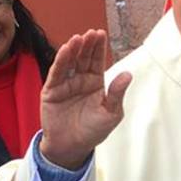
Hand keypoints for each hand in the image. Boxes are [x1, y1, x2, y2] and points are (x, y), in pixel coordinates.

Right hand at [39, 30, 131, 169]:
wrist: (72, 148)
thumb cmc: (93, 131)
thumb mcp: (110, 114)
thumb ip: (116, 94)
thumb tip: (128, 74)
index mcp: (96, 83)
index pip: (97, 60)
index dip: (99, 47)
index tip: (101, 33)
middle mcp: (80, 80)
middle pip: (84, 58)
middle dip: (87, 45)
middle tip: (91, 33)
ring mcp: (65, 84)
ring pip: (70, 62)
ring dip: (73, 50)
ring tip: (78, 38)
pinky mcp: (52, 91)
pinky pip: (57, 73)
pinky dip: (60, 61)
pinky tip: (65, 50)